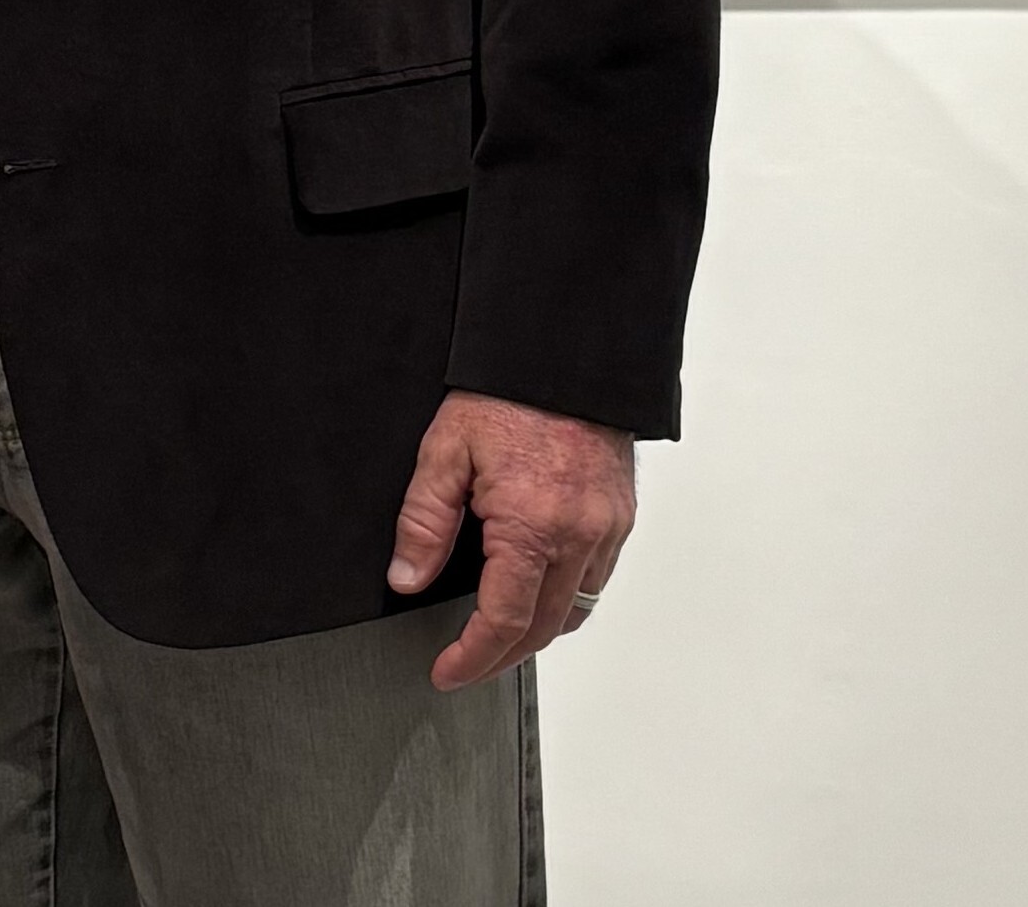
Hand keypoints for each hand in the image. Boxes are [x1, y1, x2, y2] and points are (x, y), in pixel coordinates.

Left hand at [385, 390, 634, 690]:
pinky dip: (568, 598)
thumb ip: (424, 520)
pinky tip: (539, 588)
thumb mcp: (445, 450)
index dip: (472, 659)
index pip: (503, 622)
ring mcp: (606, 529)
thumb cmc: (507, 394)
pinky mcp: (620, 516)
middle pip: (543, 630)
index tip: (446, 672)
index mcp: (532, 527)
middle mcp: (579, 537)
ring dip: (538, 632)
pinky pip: (597, 579)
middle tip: (466, 663)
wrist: (566, 354)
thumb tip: (407, 576)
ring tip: (500, 634)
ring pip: (577, 610)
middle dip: (501, 657)